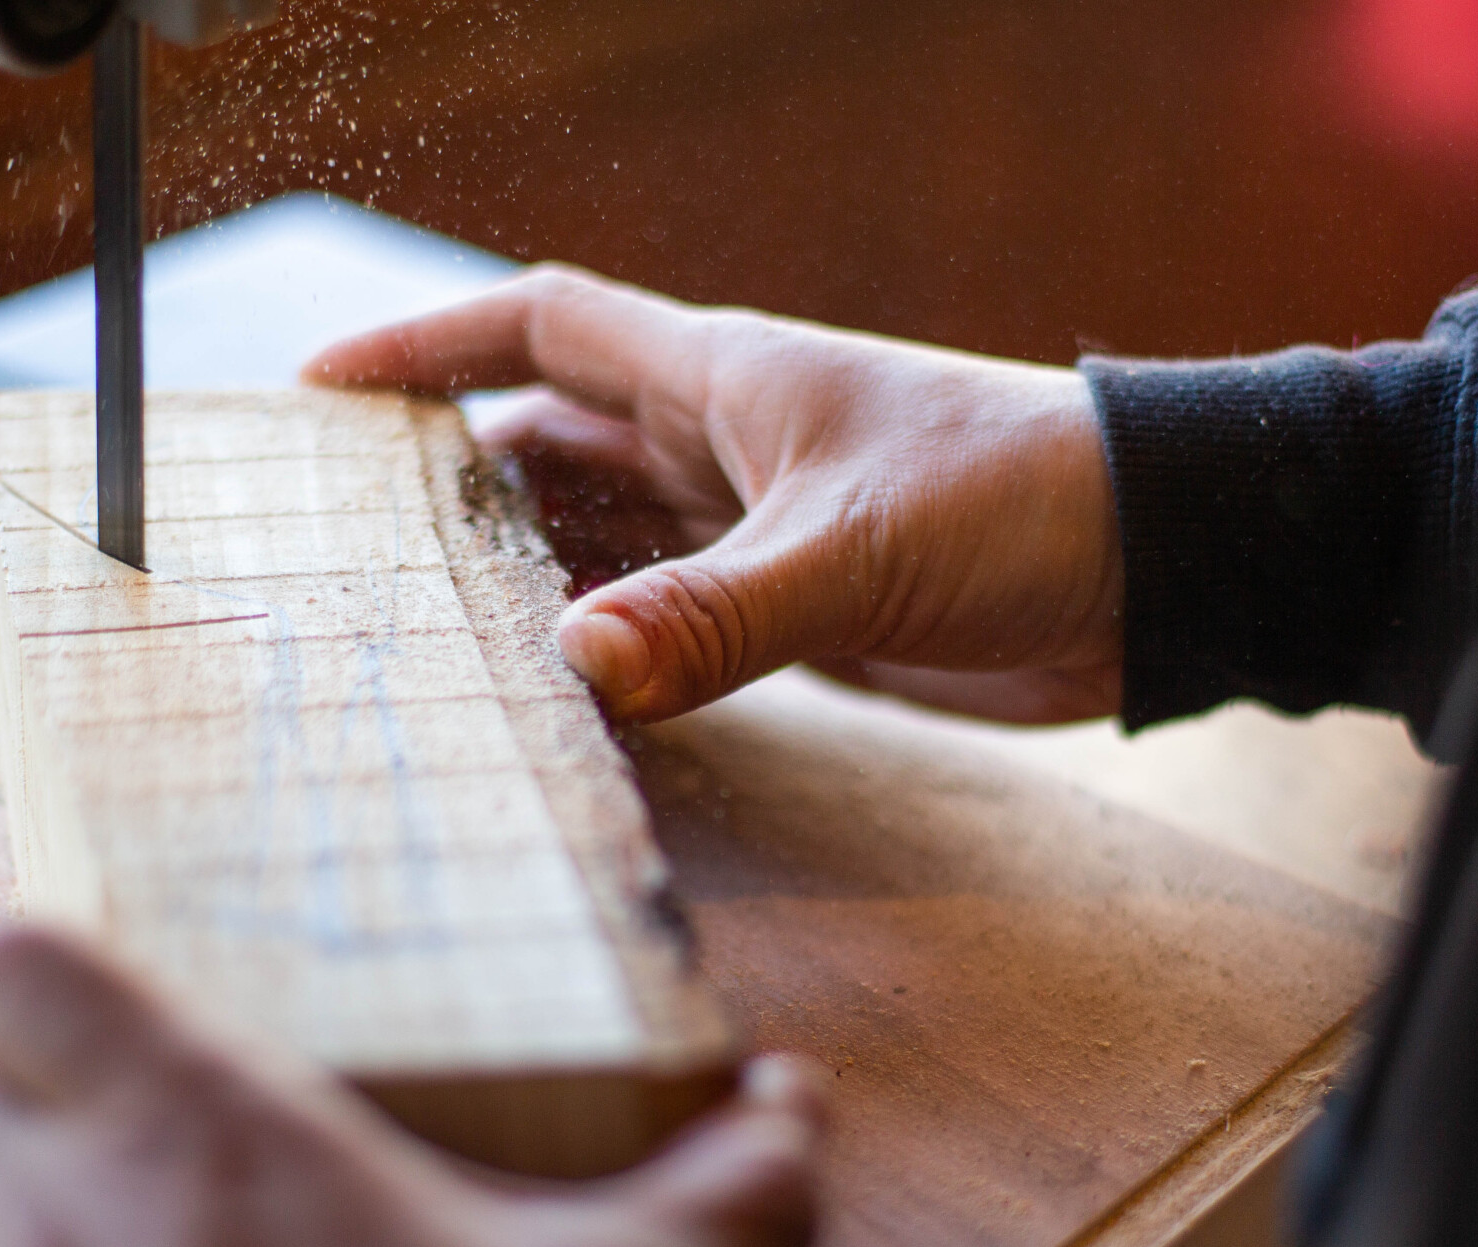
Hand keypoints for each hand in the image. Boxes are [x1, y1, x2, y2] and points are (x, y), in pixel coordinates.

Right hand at [305, 266, 1124, 724]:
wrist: (1152, 568)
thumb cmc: (1017, 504)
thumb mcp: (853, 553)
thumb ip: (717, 614)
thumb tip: (578, 667)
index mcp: (725, 379)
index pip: (542, 330)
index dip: (431, 347)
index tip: (326, 386)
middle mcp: (728, 443)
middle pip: (552, 444)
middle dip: (454, 482)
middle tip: (350, 544)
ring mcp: (759, 528)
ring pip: (607, 538)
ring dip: (528, 573)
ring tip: (424, 628)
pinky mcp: (800, 610)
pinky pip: (672, 618)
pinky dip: (612, 644)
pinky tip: (557, 685)